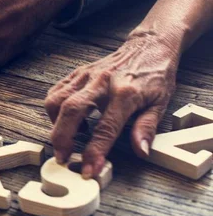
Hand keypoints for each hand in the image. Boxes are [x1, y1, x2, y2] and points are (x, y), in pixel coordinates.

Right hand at [45, 29, 179, 177]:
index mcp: (126, 94)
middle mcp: (102, 82)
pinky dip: (54, 109)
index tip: (89, 170)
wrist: (150, 45)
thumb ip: (146, 128)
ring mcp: (87, 75)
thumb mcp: (161, 103)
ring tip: (65, 138)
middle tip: (63, 158)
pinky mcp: (78, 72)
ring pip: (57, 100)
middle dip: (62, 139)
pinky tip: (66, 120)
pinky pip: (56, 91)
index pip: (105, 128)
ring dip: (56, 124)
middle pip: (71, 111)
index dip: (95, 152)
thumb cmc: (156, 75)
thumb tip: (140, 151)